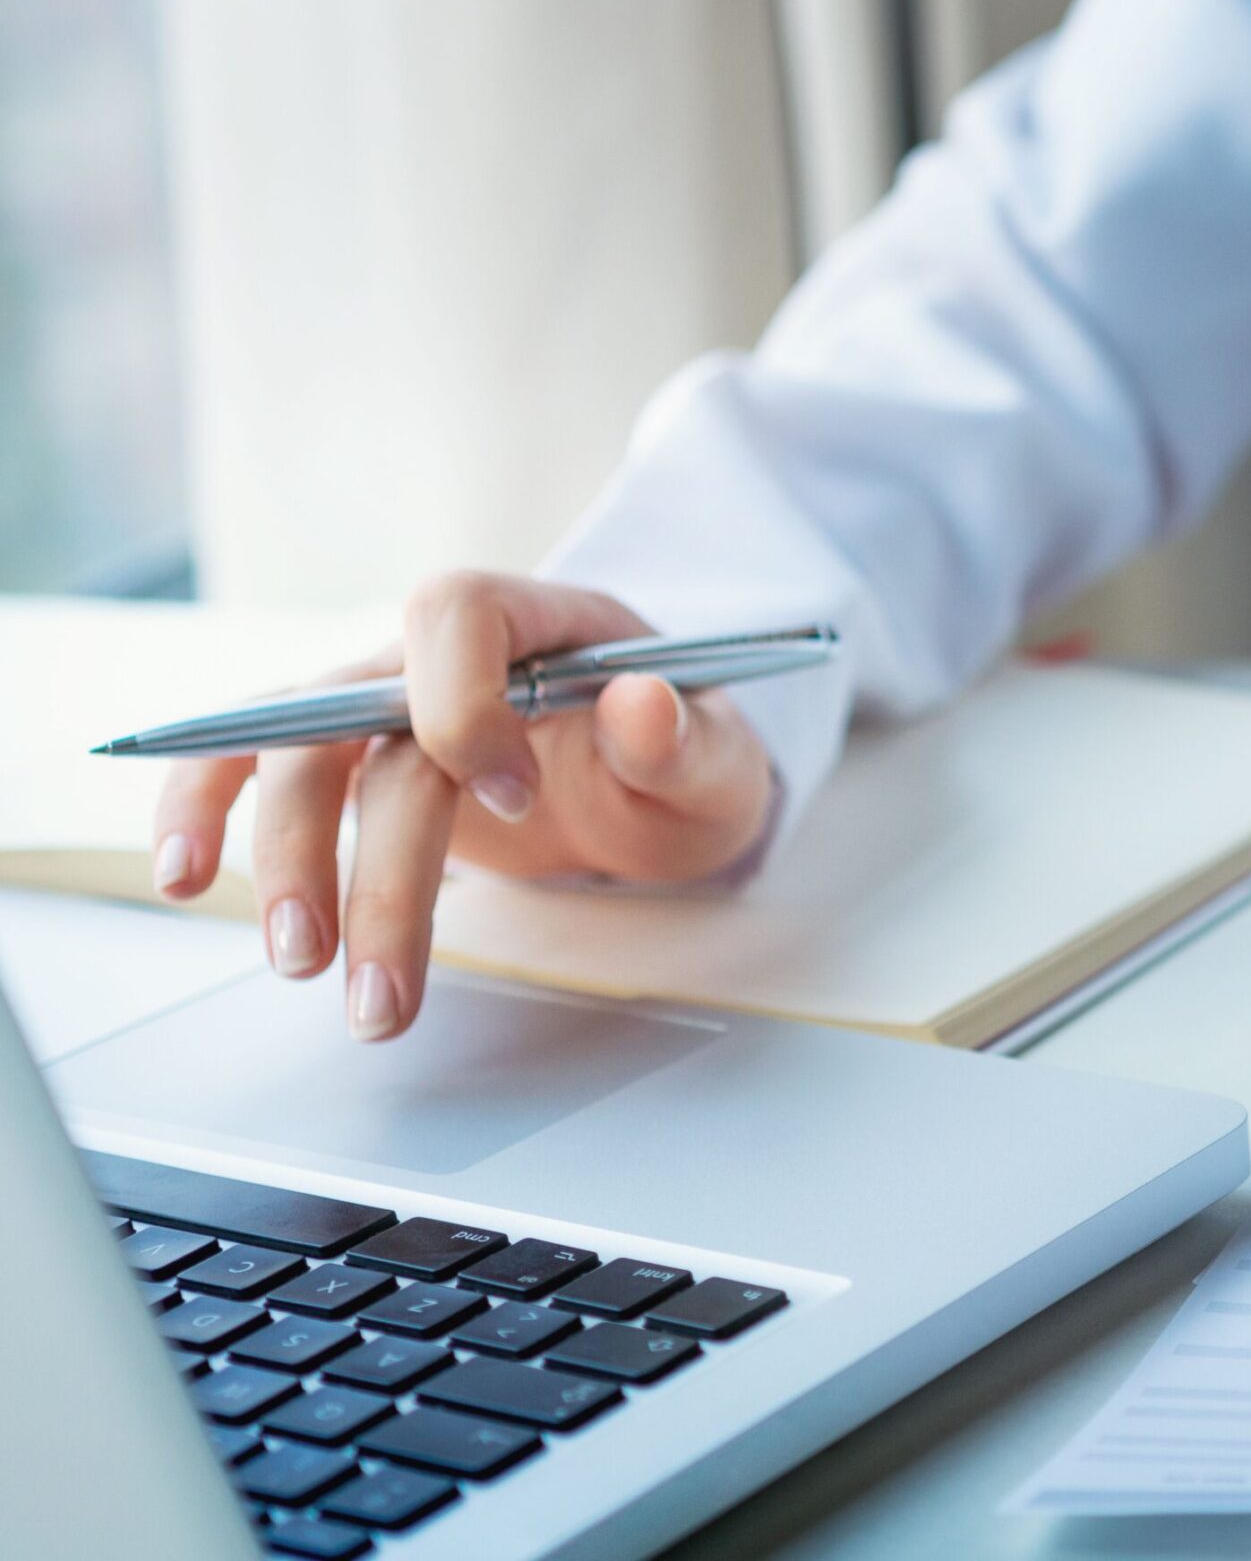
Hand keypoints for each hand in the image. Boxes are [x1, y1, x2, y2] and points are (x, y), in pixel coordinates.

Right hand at [148, 573, 776, 1042]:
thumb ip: (682, 738)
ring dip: (289, 866)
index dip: (463, 703)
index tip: (512, 799)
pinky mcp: (353, 761)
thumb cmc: (682, 755)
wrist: (654, 777)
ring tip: (304, 967)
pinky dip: (205, 808)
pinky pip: (252, 764)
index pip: (458, 616)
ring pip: (300, 759)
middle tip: (379, 980)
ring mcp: (383, 704)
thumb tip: (640, 704)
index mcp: (540, 620)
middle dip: (369, 858)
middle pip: (366, 722)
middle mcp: (441, 653)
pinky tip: (184, 876)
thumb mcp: (719, 757)